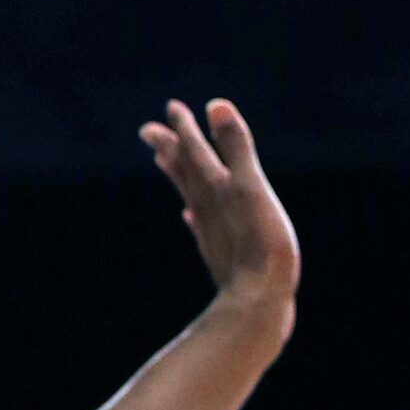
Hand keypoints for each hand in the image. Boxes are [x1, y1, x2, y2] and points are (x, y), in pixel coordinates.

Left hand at [139, 98, 300, 332]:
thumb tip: (214, 105)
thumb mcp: (252, 190)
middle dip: (170, 148)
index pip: (194, 150)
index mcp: (216, 189)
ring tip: (166, 163)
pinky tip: (192, 217)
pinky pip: (202, 227)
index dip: (184, 128)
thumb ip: (236, 148)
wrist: (257, 305)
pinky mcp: (221, 254)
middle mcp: (207, 208)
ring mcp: (212, 232)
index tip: (170, 108)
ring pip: (190, 196)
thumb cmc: (260, 247)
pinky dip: (195, 214)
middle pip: (183, 172)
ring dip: (179, 177)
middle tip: (149, 131)